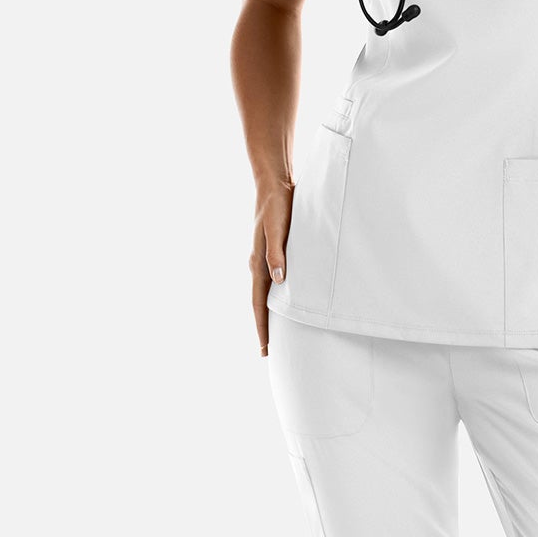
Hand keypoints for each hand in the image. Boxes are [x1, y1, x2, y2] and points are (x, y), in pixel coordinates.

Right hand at [250, 177, 294, 354]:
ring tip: (273, 333)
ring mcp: (263, 259)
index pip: (258, 303)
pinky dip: (272, 298)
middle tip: (267, 351)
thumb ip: (277, 254)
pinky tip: (279, 302)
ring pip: (263, 294)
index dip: (262, 327)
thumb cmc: (278, 206)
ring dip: (266, 314)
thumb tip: (278, 280)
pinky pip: (269, 282)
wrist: (274, 185)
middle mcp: (257, 265)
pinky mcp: (270, 252)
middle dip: (263, 327)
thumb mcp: (278, 229)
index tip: (265, 348)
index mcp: (258, 264)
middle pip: (259, 304)